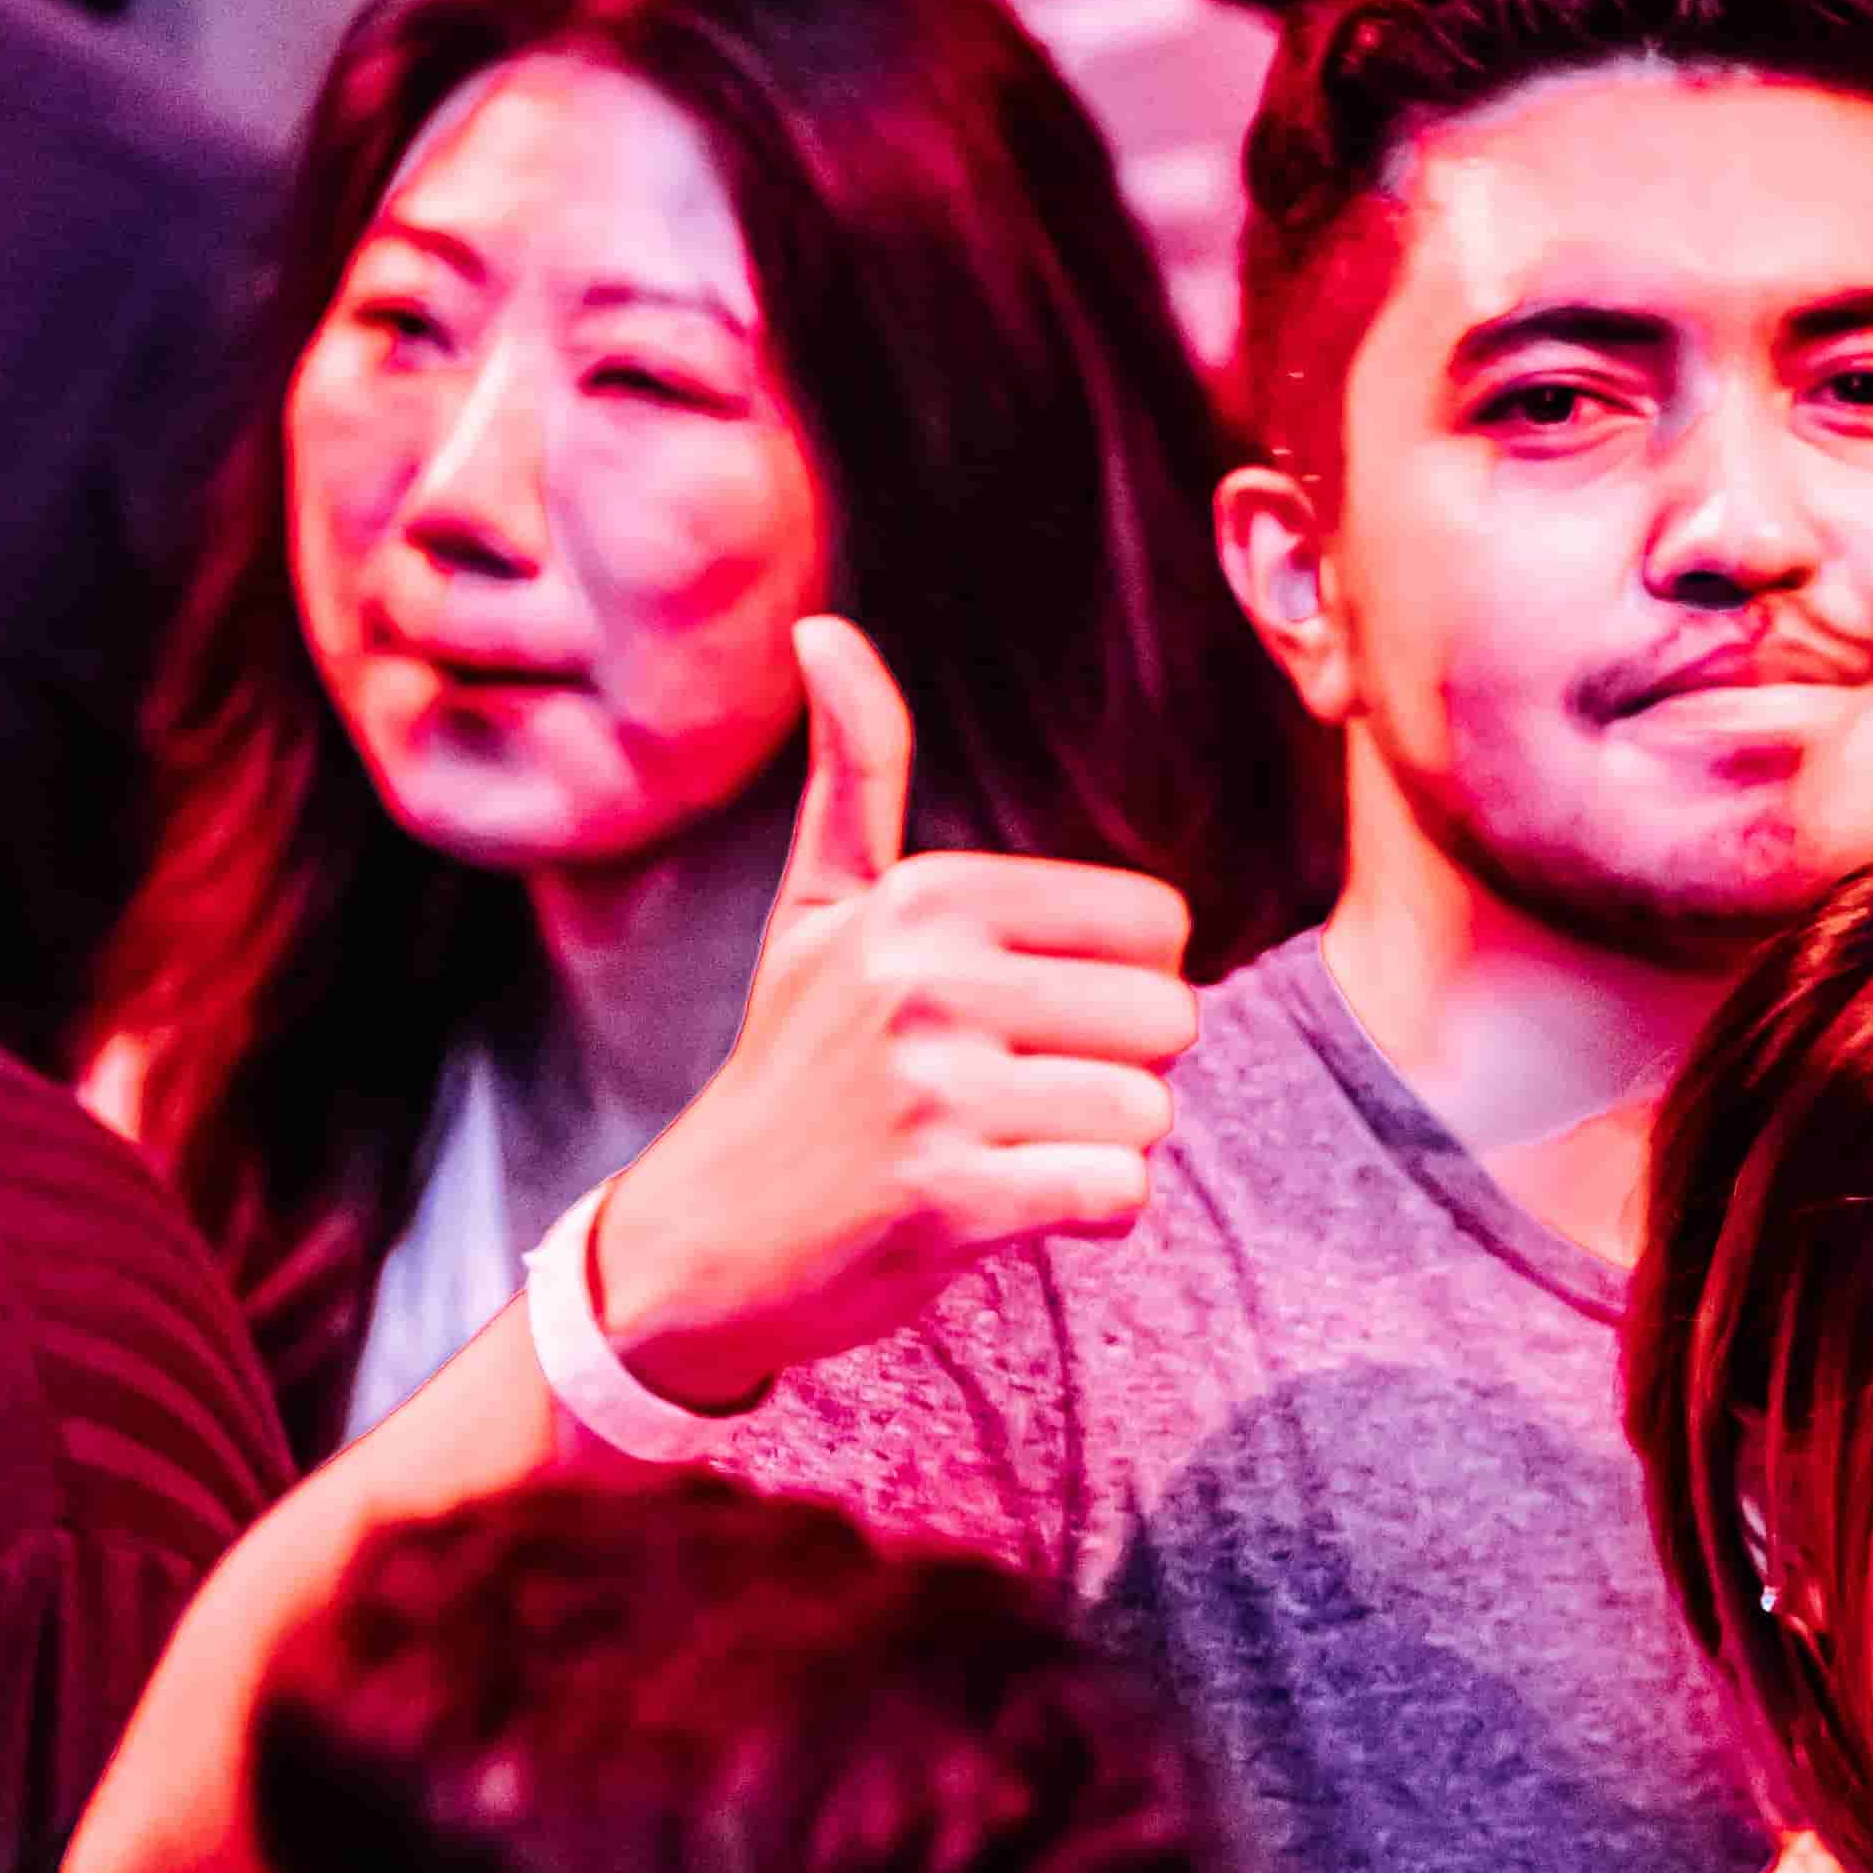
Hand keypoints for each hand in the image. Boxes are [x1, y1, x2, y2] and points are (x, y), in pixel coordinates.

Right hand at [587, 618, 1196, 1410]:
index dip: (1115, 987)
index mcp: (924, 897)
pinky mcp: (948, 1197)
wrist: (704, 1240)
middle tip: (1013, 1099)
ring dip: (1100, 1151)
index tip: (1022, 1021)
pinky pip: (1117, 1193)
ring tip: (1002, 1151)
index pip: (1155, 925)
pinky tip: (1008, 1211)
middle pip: (1168, 1019)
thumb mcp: (818, 911)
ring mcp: (936, 1089)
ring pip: (1148, 1111)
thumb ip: (855, 774)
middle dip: (1117, 1073)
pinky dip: (1087, 1217)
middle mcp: (927, 977)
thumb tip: (825, 632)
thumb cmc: (790, 1068)